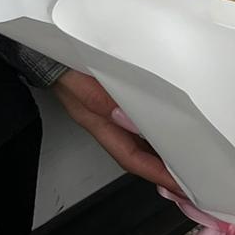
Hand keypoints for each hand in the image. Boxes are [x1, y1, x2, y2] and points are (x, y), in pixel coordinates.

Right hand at [53, 70, 178, 192]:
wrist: (44, 50)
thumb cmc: (59, 64)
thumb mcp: (78, 79)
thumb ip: (98, 98)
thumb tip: (126, 118)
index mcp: (96, 121)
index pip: (130, 156)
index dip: (155, 172)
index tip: (178, 183)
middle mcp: (103, 122)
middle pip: (136, 156)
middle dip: (162, 172)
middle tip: (190, 182)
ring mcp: (106, 113)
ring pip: (137, 143)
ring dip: (160, 155)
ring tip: (184, 163)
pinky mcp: (111, 101)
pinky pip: (136, 124)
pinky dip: (153, 133)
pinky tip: (166, 130)